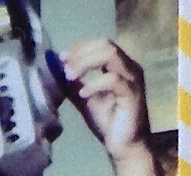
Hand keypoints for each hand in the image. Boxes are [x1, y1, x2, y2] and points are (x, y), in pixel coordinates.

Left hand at [60, 38, 155, 175]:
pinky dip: (95, 84)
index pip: (100, 43)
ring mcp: (133, 78)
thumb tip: (57, 69)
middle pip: (106, 44)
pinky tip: (83, 93)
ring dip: (87, 62)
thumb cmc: (109, 121)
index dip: (80, 47)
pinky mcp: (132, 94)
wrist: (125, 146)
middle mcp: (130, 67)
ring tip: (70, 76)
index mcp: (120, 65)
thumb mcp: (86, 99)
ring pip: (111, 55)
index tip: (62, 56)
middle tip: (65, 65)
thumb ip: (74, 83)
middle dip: (82, 52)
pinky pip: (113, 80)